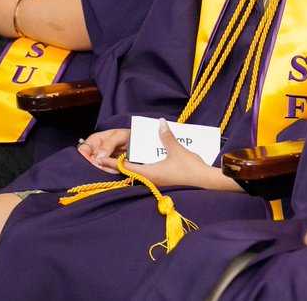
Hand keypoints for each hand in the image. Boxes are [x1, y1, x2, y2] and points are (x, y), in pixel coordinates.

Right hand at [78, 128, 130, 173]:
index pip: (81, 152)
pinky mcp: (108, 167)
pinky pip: (103, 172)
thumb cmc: (129, 135)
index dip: (85, 159)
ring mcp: (101, 160)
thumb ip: (108, 145)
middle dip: (95, 168)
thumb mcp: (119, 136)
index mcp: (94, 141)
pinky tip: (115, 172)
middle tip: (106, 170)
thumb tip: (98, 159)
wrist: (141, 141)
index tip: (96, 165)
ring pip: (94, 169)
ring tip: (113, 170)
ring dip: (102, 172)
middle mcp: (95, 151)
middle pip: (86, 163)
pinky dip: (108, 173)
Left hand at [99, 119, 234, 190]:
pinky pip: (149, 175)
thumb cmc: (190, 168)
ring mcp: (158, 183)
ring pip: (140, 174)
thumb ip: (167, 137)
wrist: (206, 183)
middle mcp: (151, 180)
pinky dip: (143, 169)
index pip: (126, 167)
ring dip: (132, 167)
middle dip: (120, 165)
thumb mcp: (177, 150)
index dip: (113, 162)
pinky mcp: (166, 183)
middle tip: (109, 157)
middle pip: (131, 172)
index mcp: (149, 173)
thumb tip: (160, 123)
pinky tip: (146, 162)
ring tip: (125, 158)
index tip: (100, 159)